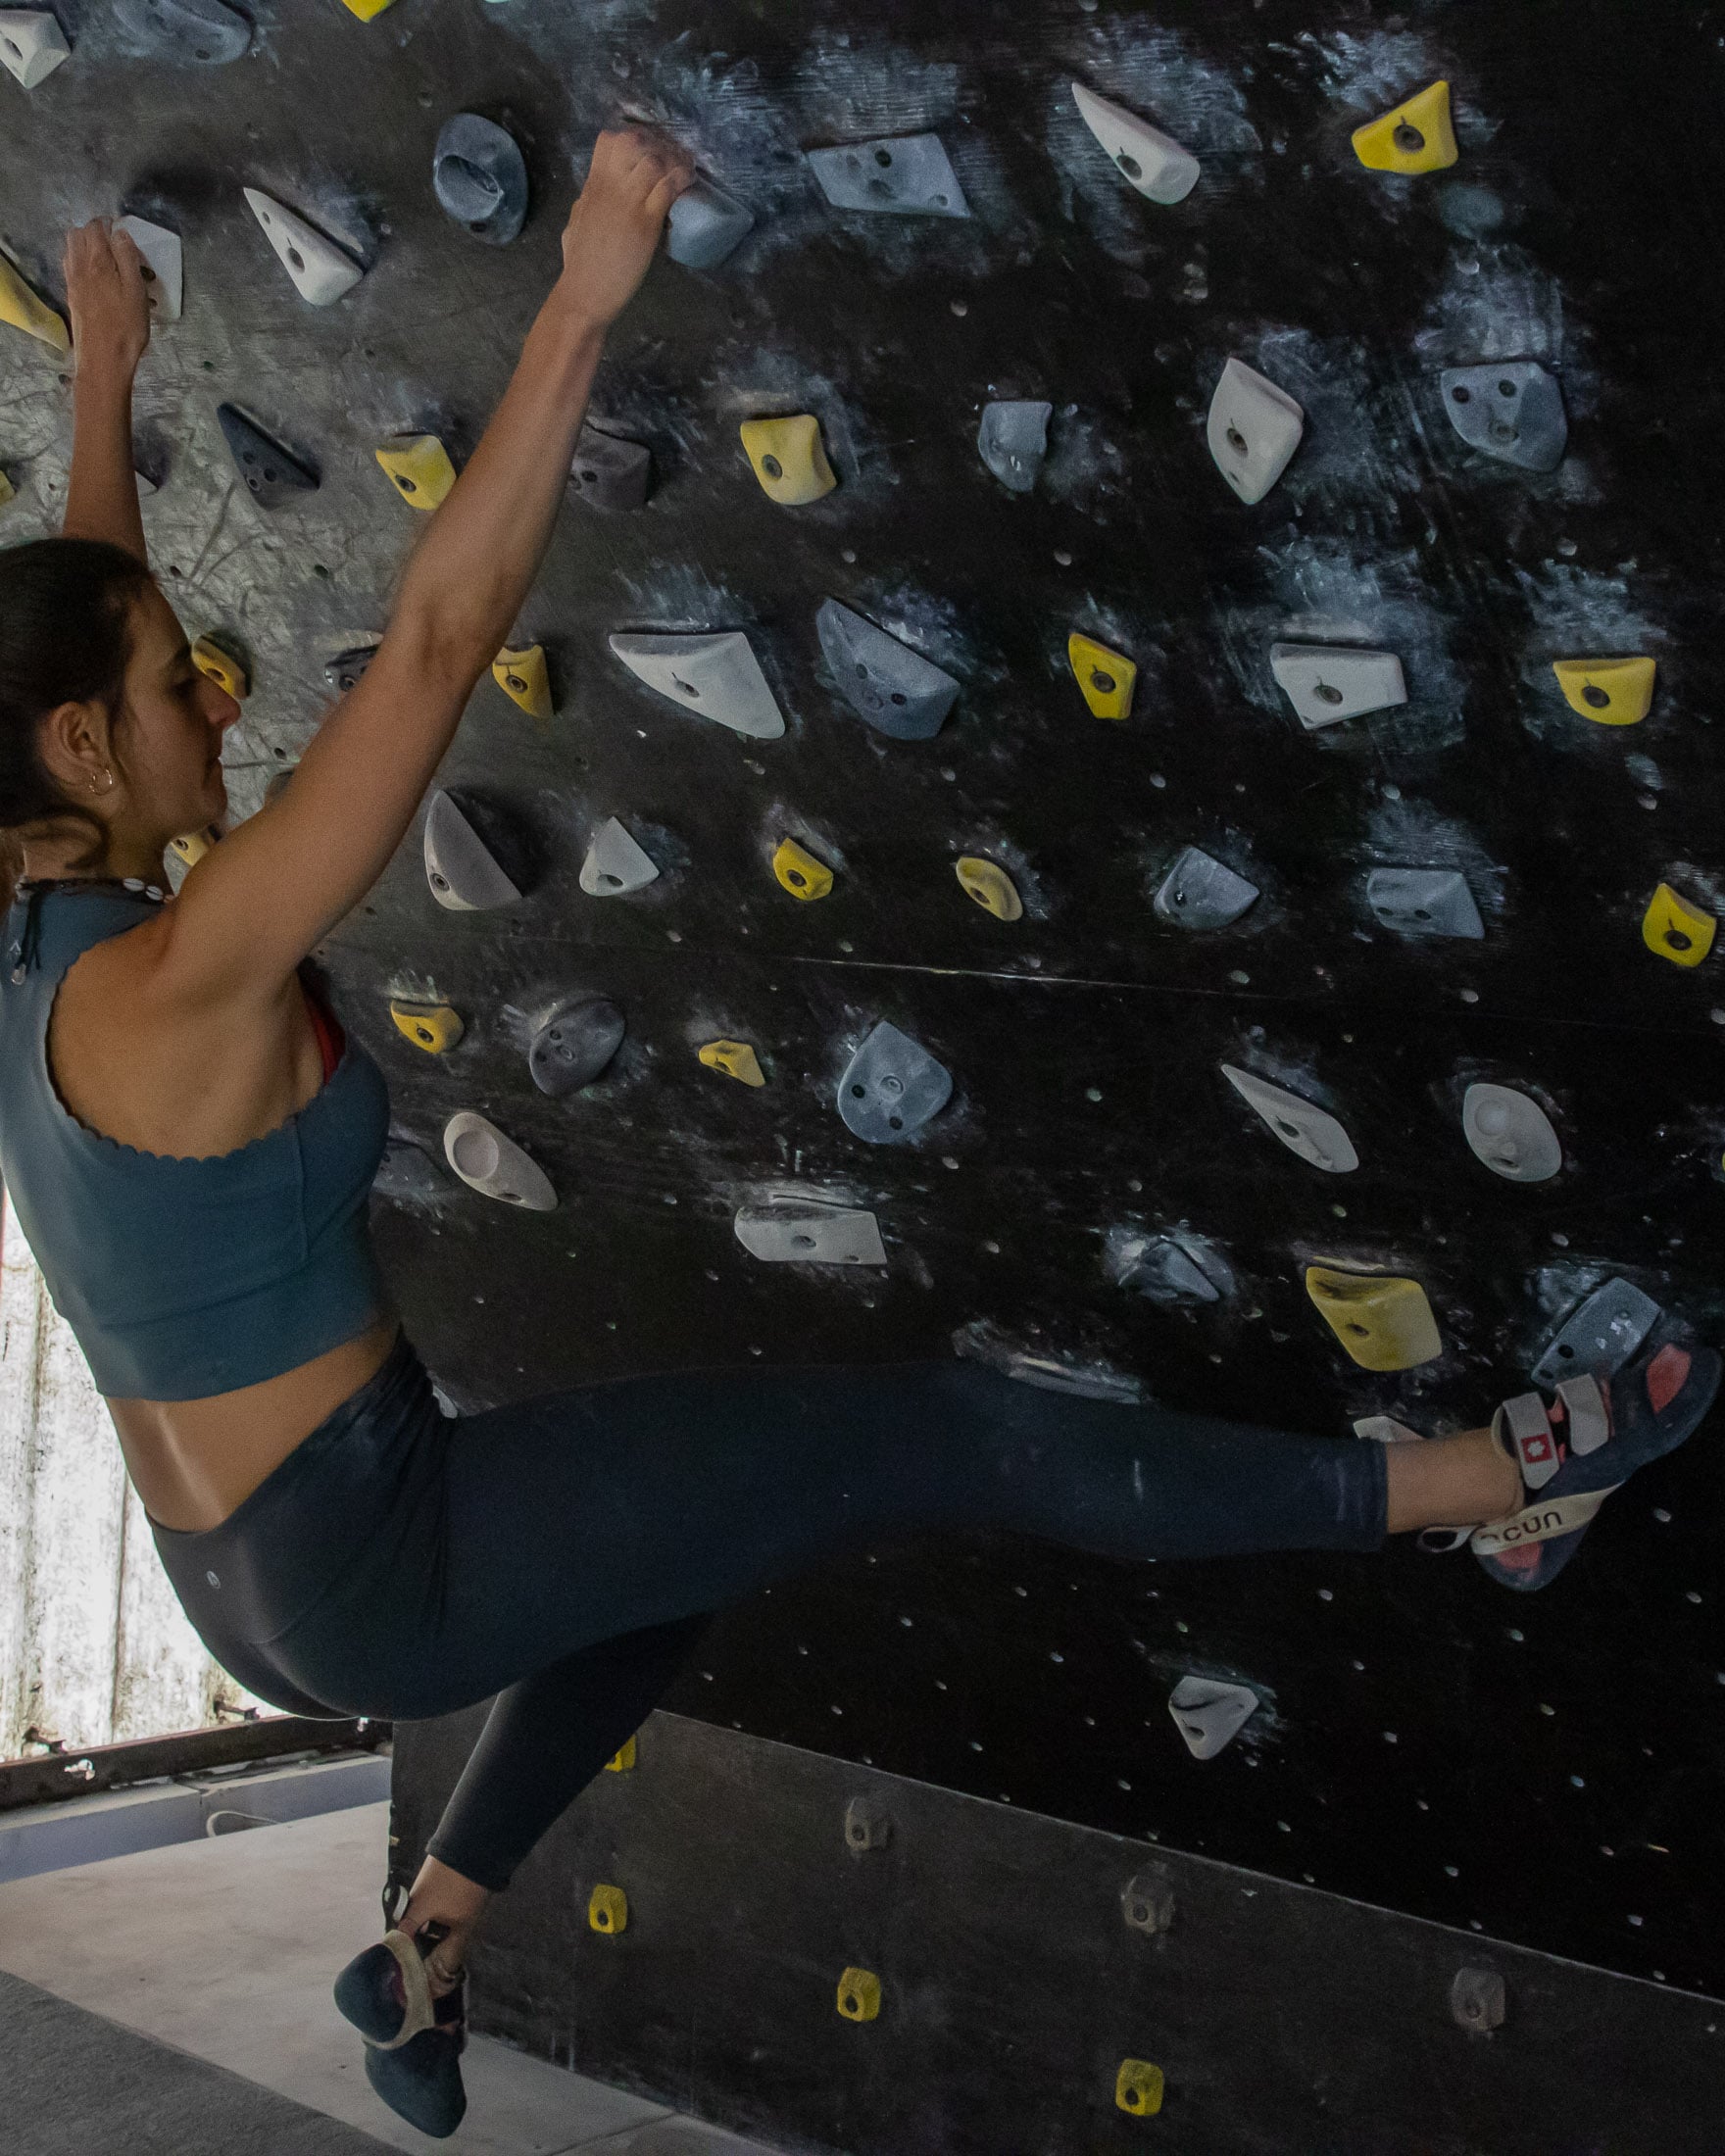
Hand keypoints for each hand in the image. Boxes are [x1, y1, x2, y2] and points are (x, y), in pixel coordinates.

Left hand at [63, 219, 151, 378]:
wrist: (103, 359)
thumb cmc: (126, 327)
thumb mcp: (135, 290)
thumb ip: (127, 257)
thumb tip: (120, 233)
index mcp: (97, 261)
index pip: (96, 227)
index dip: (109, 224)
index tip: (124, 233)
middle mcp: (79, 266)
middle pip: (78, 234)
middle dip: (95, 231)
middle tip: (116, 244)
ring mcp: (72, 281)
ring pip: (72, 249)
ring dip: (87, 246)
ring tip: (107, 259)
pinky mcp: (72, 296)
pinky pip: (71, 267)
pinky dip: (82, 262)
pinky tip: (98, 276)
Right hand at [558, 128, 692, 331]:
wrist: (585, 292)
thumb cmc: (579, 264)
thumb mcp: (577, 221)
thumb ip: (587, 201)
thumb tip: (592, 192)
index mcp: (593, 185)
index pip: (609, 140)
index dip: (633, 137)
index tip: (649, 149)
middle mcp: (609, 186)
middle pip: (633, 141)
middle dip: (658, 143)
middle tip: (673, 156)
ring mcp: (628, 202)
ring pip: (653, 160)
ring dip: (674, 160)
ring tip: (685, 167)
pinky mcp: (645, 222)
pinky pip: (667, 187)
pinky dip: (681, 178)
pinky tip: (689, 180)